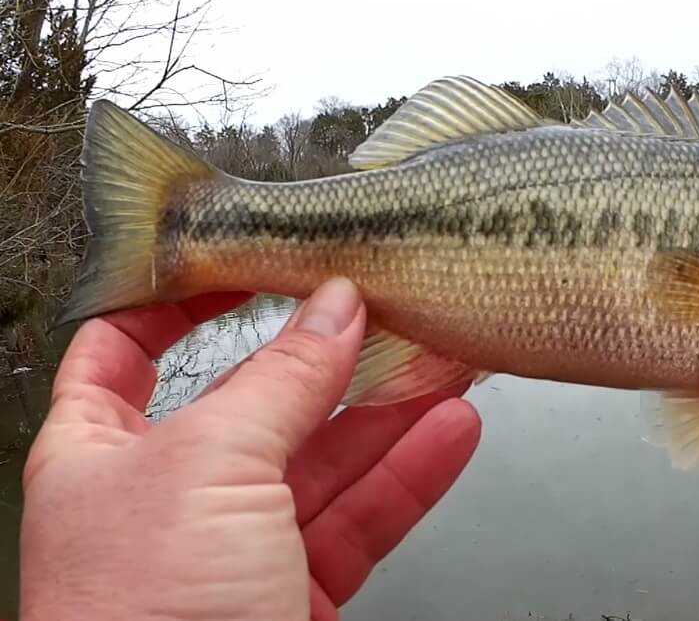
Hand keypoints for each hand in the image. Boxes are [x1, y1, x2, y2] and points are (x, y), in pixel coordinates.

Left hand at [19, 278, 480, 620]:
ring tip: (442, 360)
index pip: (126, 348)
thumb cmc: (140, 619)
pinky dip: (408, 474)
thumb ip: (281, 378)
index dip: (180, 299)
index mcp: (103, 450)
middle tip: (383, 308)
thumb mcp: (209, 466)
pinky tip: (447, 434)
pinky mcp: (297, 590)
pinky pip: (361, 517)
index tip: (245, 259)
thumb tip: (333, 307)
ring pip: (325, 459)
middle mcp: (167, 494)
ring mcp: (237, 546)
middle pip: (256, 399)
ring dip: (388, 410)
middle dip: (325, 353)